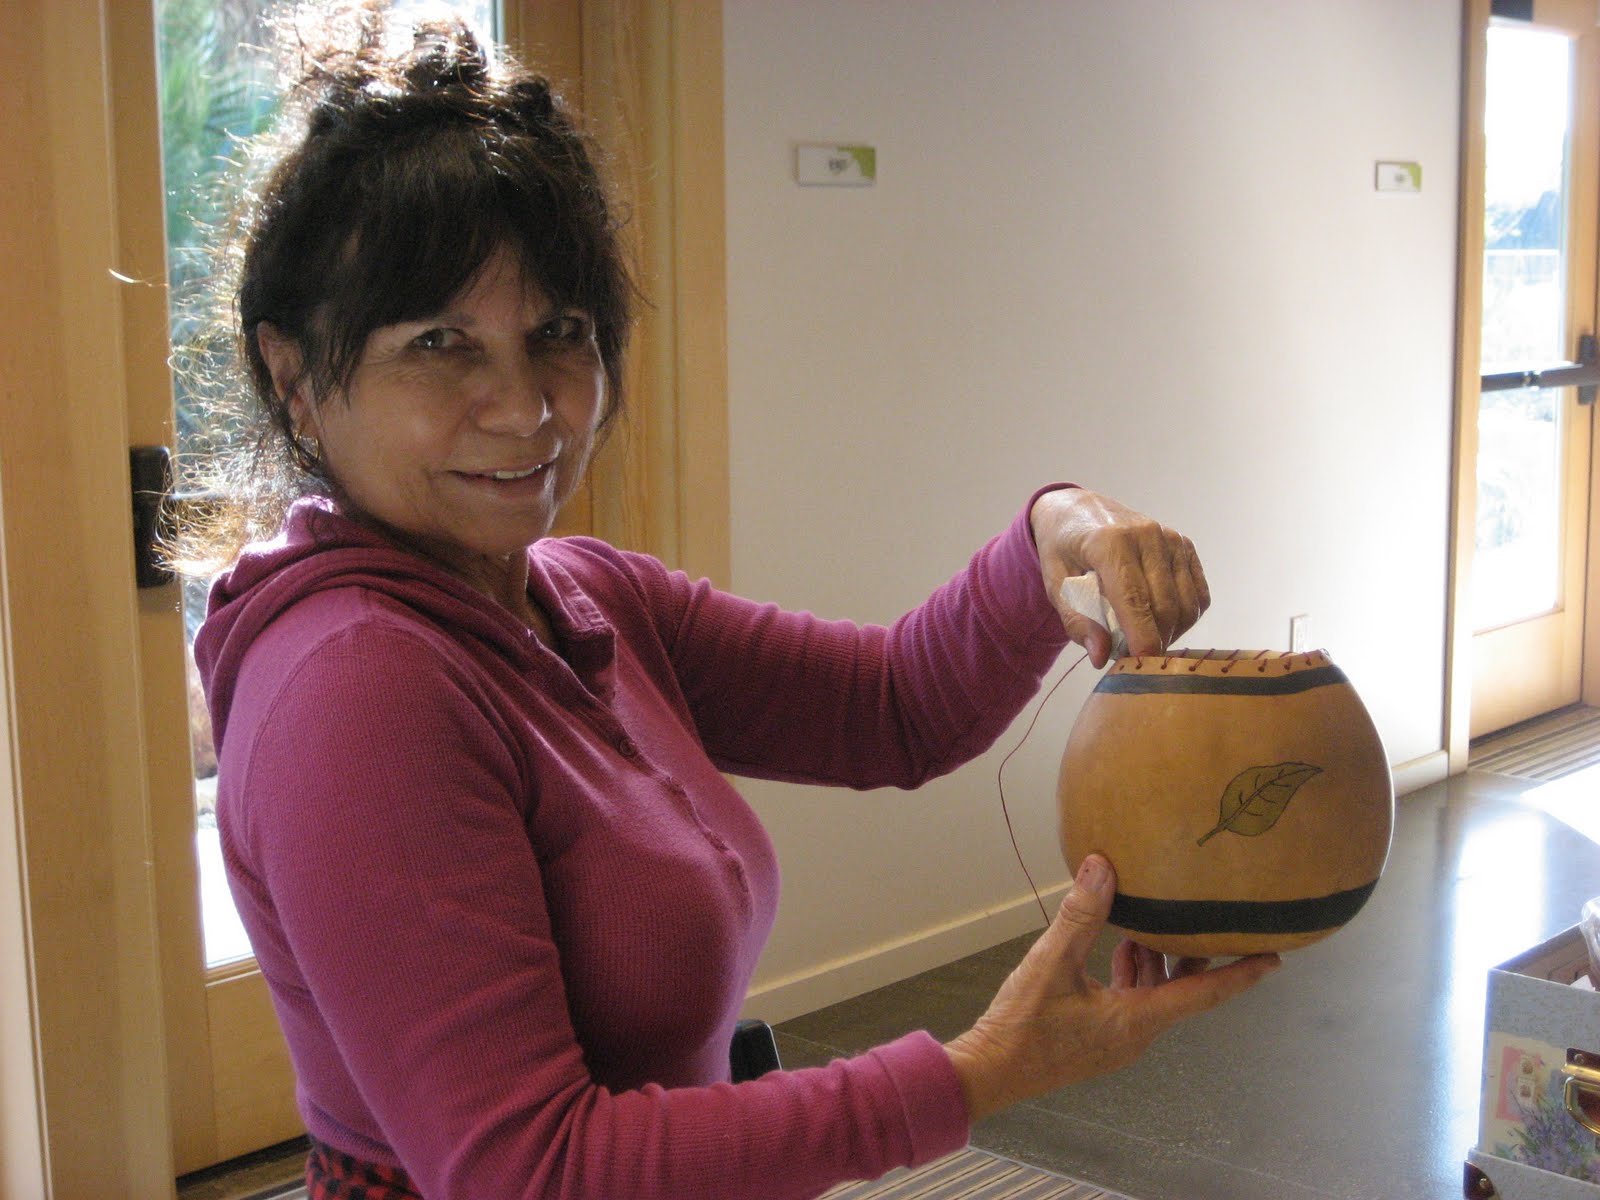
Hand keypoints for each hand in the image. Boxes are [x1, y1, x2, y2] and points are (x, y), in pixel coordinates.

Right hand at [943, 855, 1278, 1122]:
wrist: (990, 1071)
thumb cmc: (1022, 1025)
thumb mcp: (1052, 961)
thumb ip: (1081, 914)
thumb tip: (1102, 866)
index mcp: (1137, 1020)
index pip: (1204, 993)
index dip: (1241, 973)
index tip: (1275, 957)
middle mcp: (1136, 1034)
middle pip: (1182, 989)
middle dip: (1196, 954)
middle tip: (1211, 920)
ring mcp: (1117, 1039)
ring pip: (1155, 994)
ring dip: (1158, 959)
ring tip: (1152, 921)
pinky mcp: (1098, 1038)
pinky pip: (1132, 1001)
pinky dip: (1134, 973)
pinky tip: (1118, 948)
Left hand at [1030, 488, 1207, 664]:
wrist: (1079, 511)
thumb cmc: (1063, 549)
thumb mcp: (1055, 584)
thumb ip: (1077, 620)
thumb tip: (1101, 656)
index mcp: (1110, 542)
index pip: (1134, 598)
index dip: (1142, 636)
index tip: (1142, 664)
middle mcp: (1147, 536)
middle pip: (1164, 606)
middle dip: (1154, 641)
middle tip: (1132, 657)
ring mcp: (1170, 538)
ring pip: (1186, 604)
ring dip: (1171, 632)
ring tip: (1145, 639)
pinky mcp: (1185, 545)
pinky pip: (1198, 594)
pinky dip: (1185, 617)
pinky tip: (1162, 622)